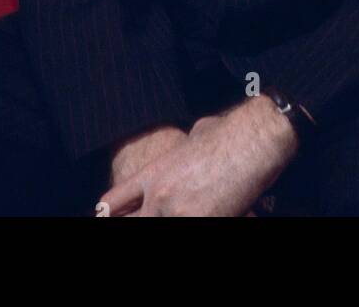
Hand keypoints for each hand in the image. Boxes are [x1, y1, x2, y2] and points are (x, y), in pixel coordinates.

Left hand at [95, 95, 299, 216]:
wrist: (252, 138)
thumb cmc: (229, 131)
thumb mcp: (195, 136)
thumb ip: (182, 152)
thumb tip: (193, 142)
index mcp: (153, 173)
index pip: (114, 202)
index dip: (108, 213)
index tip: (106, 216)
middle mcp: (158, 196)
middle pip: (133, 223)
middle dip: (141, 220)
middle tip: (154, 215)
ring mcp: (177, 213)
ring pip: (158, 227)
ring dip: (172, 219)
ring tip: (191, 211)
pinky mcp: (202, 222)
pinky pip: (192, 227)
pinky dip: (201, 220)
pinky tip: (212, 215)